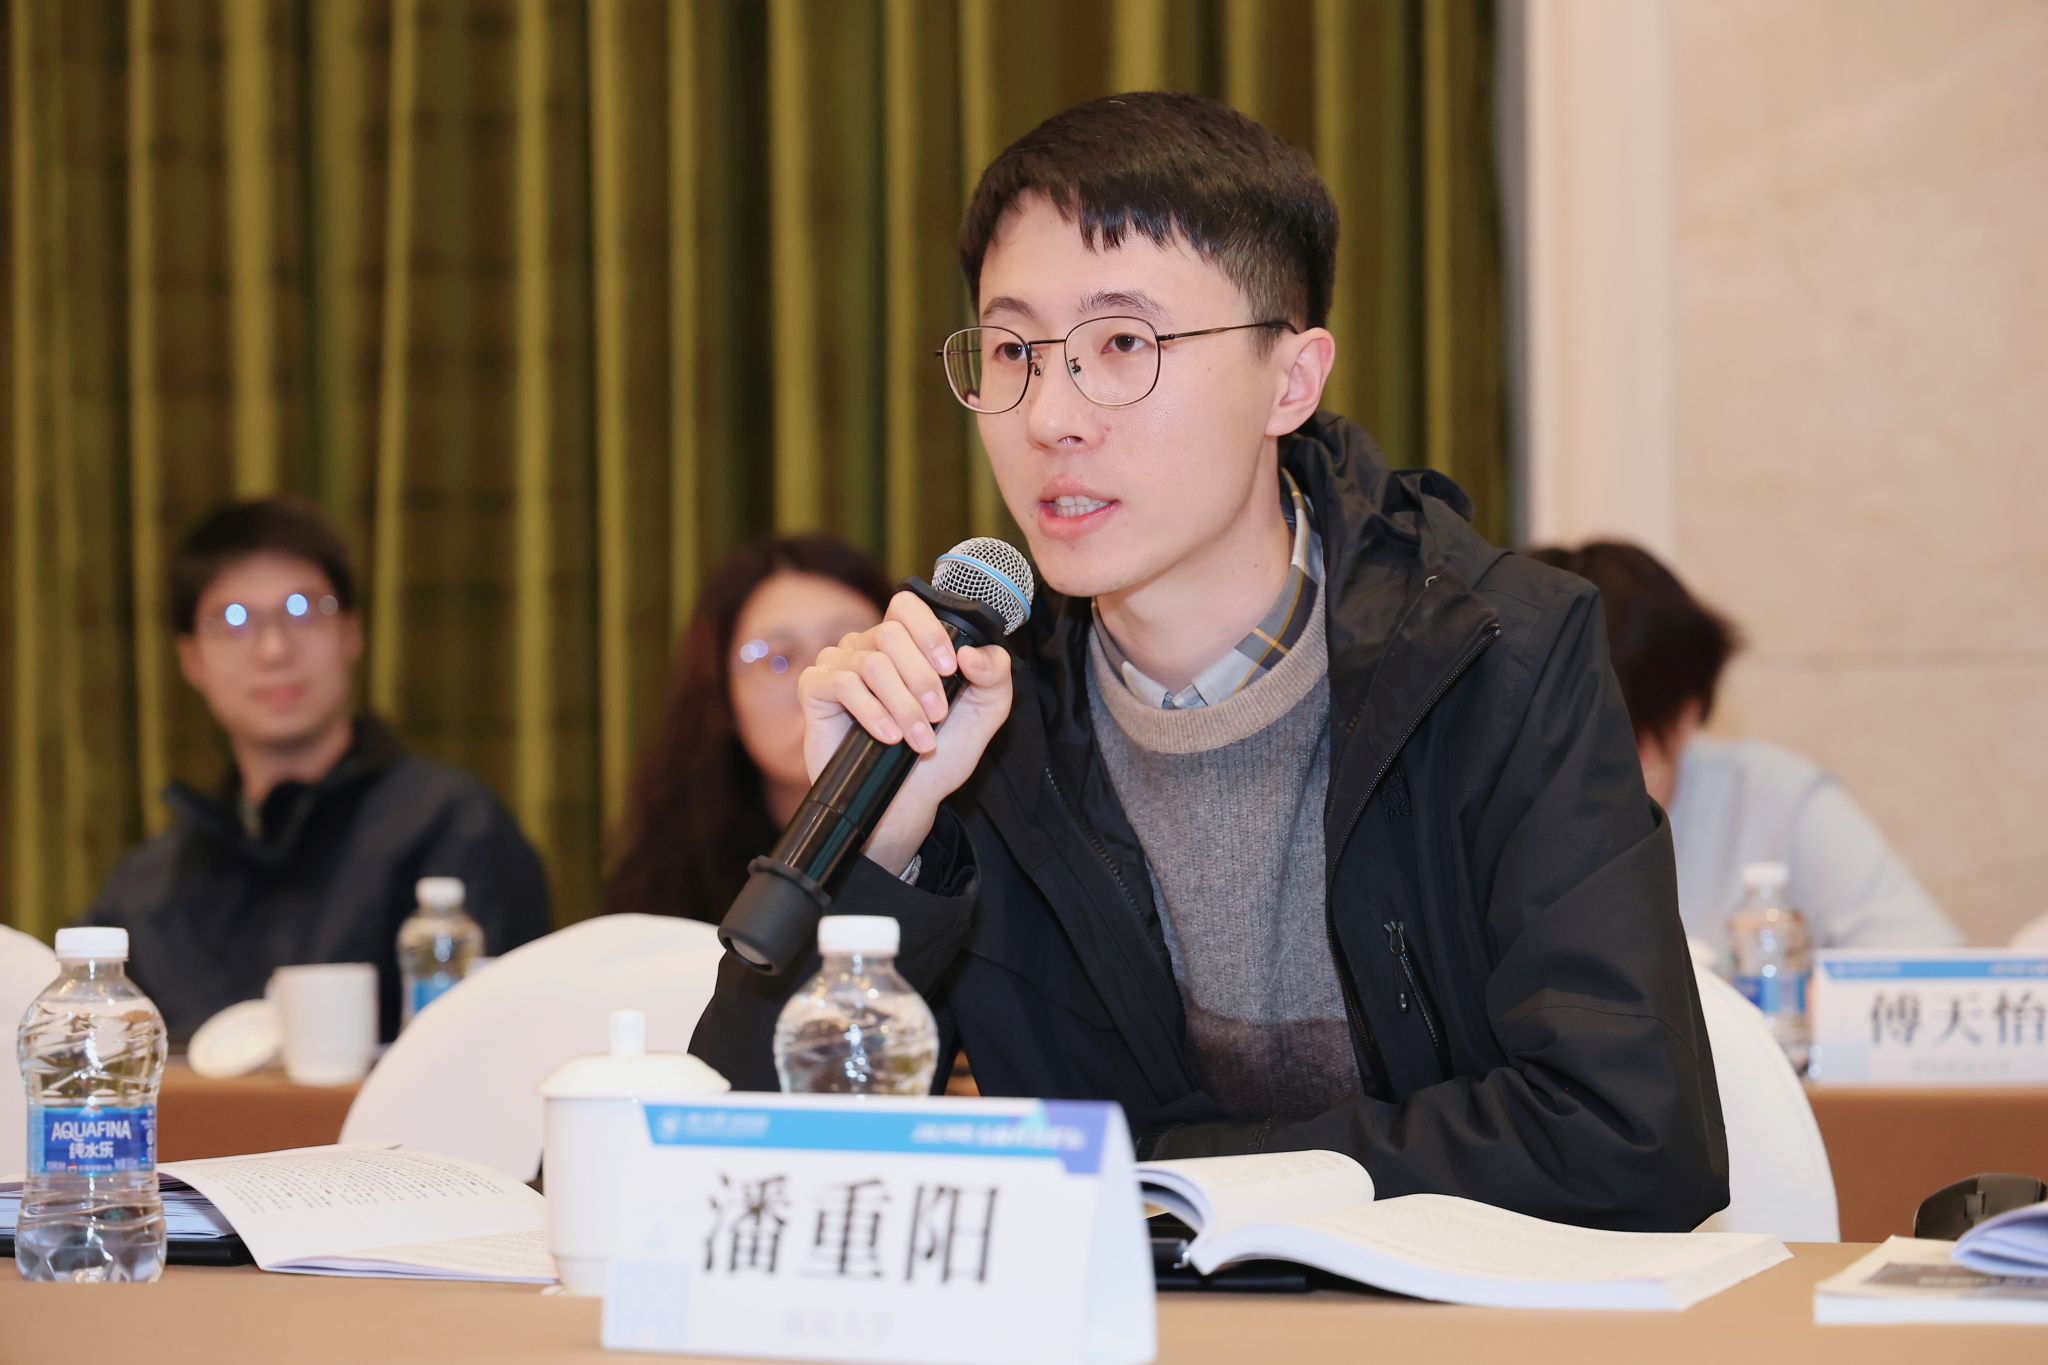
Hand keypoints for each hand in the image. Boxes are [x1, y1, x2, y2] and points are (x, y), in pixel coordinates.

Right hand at [798, 590, 1014, 872]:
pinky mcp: (816, 691)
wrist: (907, 801)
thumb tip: (971, 652)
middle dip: (921, 679)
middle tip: (937, 716)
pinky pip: (842, 684)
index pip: (906, 606)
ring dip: (903, 704)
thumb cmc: (941, 754)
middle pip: (890, 634)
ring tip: (919, 739)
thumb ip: (994, 676)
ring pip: (872, 663)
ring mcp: (838, 666)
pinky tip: (888, 736)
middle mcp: (867, 646)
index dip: (928, 631)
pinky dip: (871, 711)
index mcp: (904, 643)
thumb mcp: (983, 714)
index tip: (950, 670)